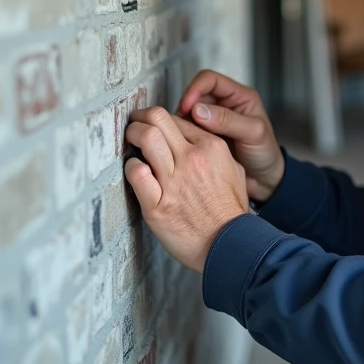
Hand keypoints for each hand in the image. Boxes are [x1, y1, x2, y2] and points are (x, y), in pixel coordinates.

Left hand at [124, 107, 249, 273]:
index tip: (151, 126)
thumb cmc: (230, 211)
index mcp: (211, 148)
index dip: (159, 120)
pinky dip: (131, 167)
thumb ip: (214, 151)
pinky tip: (134, 171)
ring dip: (132, 136)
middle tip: (133, 126)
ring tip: (130, 143)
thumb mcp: (234, 170)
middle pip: (156, 118)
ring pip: (145, 137)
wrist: (230, 245)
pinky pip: (136, 173)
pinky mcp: (158, 205)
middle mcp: (192, 159)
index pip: (176, 118)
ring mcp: (174, 181)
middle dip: (139, 118)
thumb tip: (193, 140)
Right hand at [177, 70, 284, 203]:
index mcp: (239, 96)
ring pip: (188, 112)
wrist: (265, 179)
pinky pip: (188, 128)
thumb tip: (198, 110)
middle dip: (185, 107)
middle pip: (195, 94)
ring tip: (183, 136)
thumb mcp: (253, 134)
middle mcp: (224, 104)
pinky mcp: (205, 135)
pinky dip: (184, 134)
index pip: (209, 80)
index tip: (187, 107)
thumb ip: (228, 120)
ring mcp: (213, 120)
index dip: (195, 89)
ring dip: (183, 122)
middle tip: (181, 126)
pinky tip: (185, 144)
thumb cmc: (266, 154)